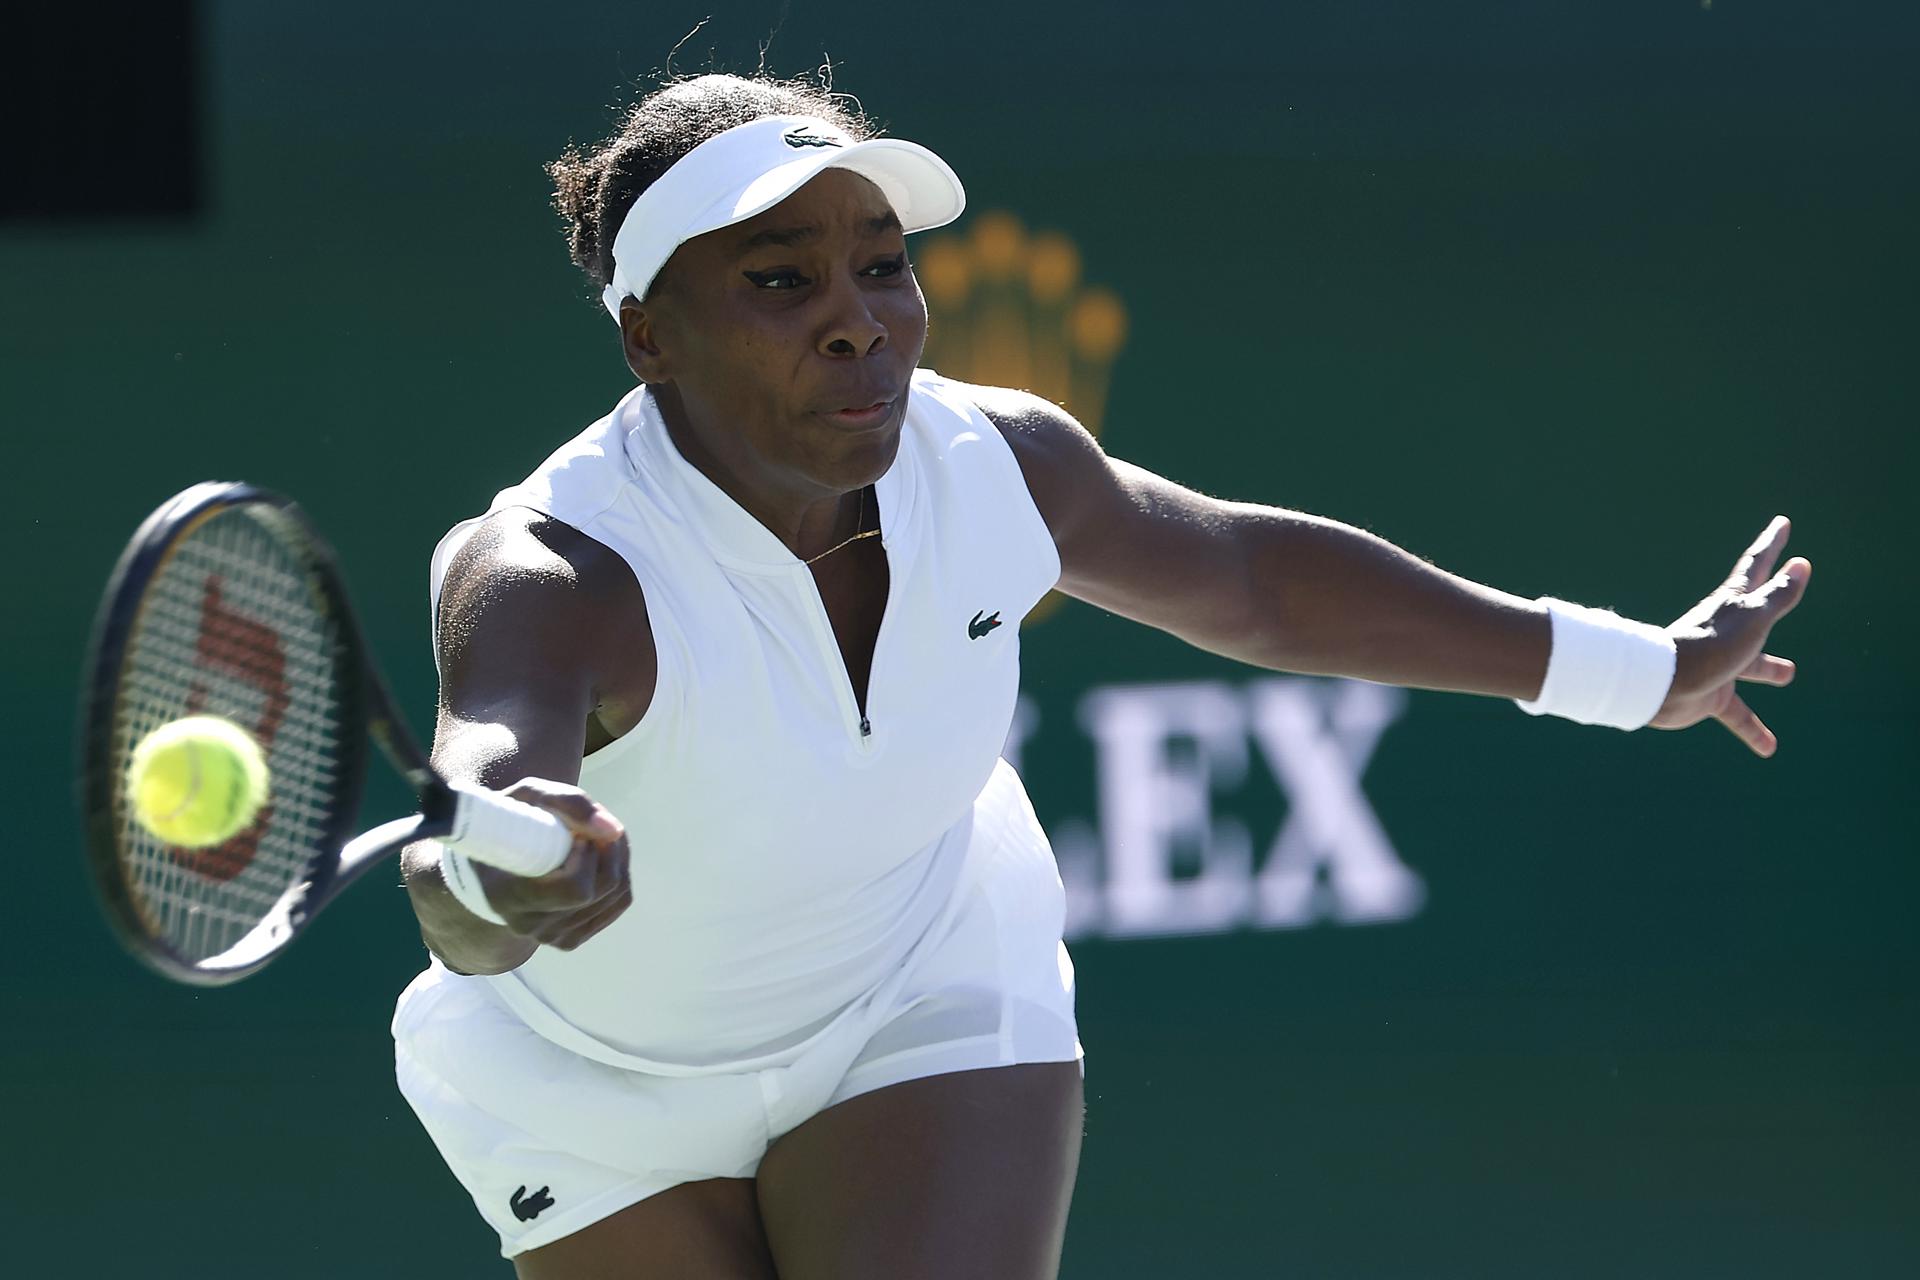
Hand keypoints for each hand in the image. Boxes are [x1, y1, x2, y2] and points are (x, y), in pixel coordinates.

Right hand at [472, 778, 631, 948]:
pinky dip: (620, 875)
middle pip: (599, 891)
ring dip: (618, 859)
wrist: (492, 861)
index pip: (574, 890)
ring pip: (615, 896)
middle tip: (594, 828)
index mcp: (509, 895)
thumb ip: (569, 804)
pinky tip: (601, 857)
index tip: (577, 835)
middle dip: (610, 851)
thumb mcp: (529, 796)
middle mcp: (529, 924)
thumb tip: (614, 831)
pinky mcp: (570, 938)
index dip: (588, 857)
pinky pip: (618, 904)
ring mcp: (550, 936)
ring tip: (597, 837)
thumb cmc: (509, 823)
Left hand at [1650, 516, 1811, 755]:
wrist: (1663, 685)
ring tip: (1787, 674)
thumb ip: (1778, 595)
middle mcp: (1728, 633)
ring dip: (1769, 668)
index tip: (1780, 524)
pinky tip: (1769, 748)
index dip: (1771, 546)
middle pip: (1756, 615)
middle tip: (1785, 590)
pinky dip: (1753, 730)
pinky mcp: (1711, 696)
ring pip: (1751, 667)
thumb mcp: (1753, 618)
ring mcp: (1720, 664)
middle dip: (1771, 603)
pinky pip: (1737, 715)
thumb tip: (1800, 565)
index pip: (1757, 567)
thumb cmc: (1709, 645)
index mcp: (1735, 606)